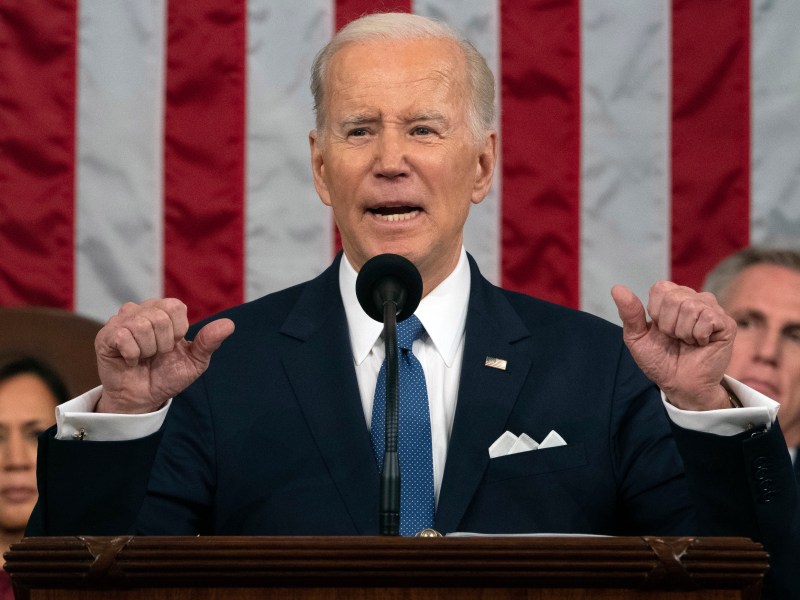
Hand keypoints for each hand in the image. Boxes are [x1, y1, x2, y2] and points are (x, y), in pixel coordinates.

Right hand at [94, 299, 234, 413]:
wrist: (145, 398)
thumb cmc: (168, 375)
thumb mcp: (195, 361)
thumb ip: (209, 341)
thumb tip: (230, 325)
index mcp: (163, 310)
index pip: (176, 307)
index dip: (178, 331)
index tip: (173, 346)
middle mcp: (141, 310)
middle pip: (160, 317)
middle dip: (164, 344)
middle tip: (156, 355)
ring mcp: (121, 320)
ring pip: (142, 326)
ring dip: (147, 350)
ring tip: (143, 357)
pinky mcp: (106, 335)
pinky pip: (124, 336)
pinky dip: (132, 354)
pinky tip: (130, 360)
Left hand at [611, 282, 734, 410]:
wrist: (679, 384)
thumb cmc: (660, 360)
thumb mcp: (637, 337)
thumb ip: (629, 313)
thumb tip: (616, 289)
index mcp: (672, 297)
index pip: (660, 288)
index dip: (655, 312)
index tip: (659, 330)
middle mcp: (694, 298)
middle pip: (674, 298)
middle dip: (668, 325)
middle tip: (675, 339)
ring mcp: (712, 309)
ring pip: (690, 307)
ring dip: (683, 332)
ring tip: (687, 342)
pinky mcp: (726, 324)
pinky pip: (707, 320)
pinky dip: (698, 336)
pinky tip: (701, 343)